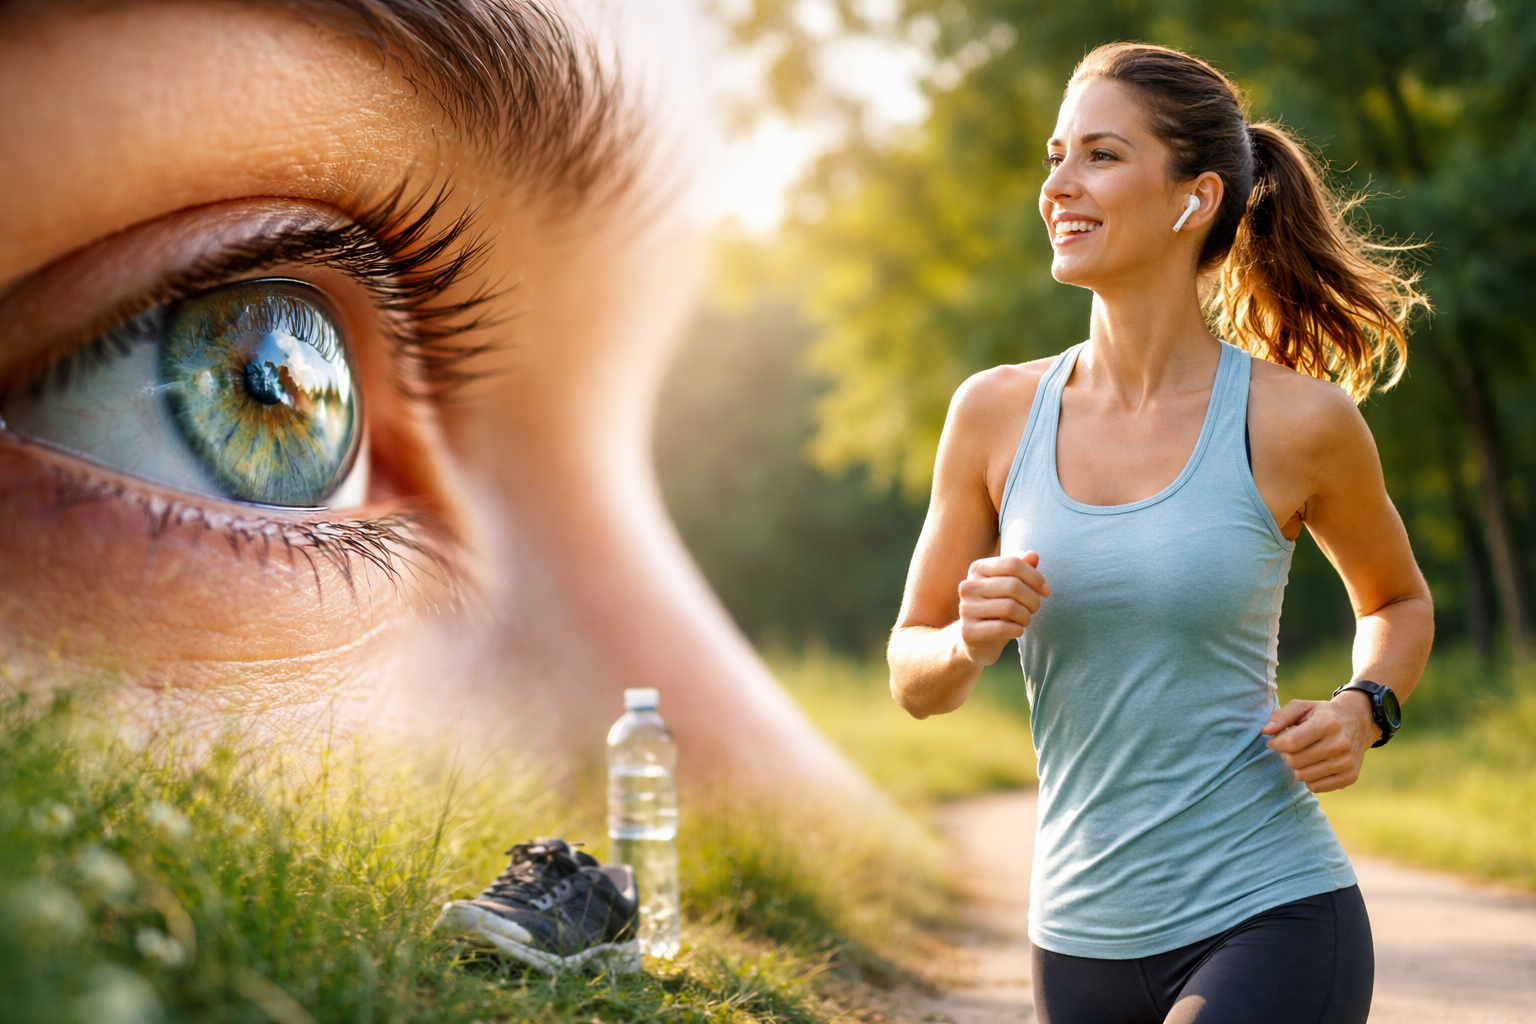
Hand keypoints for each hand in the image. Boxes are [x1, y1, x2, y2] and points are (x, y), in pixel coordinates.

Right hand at [954, 551, 1050, 665]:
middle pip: (1013, 586)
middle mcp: (968, 586)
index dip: (1035, 577)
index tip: (1046, 591)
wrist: (976, 638)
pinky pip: (1002, 628)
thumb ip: (1021, 568)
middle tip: (1035, 609)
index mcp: (978, 569)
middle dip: (1032, 600)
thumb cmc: (997, 607)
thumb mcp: (1010, 586)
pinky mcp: (968, 632)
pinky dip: (1017, 630)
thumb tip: (1033, 555)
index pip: (1013, 563)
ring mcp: (965, 609)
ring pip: (1010, 608)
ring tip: (1025, 620)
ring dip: (1026, 617)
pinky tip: (1017, 631)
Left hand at [1261, 690, 1380, 792]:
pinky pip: (1315, 787)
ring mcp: (1346, 762)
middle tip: (1291, 747)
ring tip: (1304, 755)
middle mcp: (1339, 744)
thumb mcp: (1302, 707)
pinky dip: (1309, 778)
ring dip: (1297, 767)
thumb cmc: (1322, 715)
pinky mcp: (1350, 777)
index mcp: (1327, 723)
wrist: (1358, 723)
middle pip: (1295, 761)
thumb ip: (1281, 716)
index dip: (1275, 743)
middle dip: (1286, 755)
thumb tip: (1265, 731)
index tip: (1274, 740)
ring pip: (1303, 776)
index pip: (1291, 743)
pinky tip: (1314, 765)